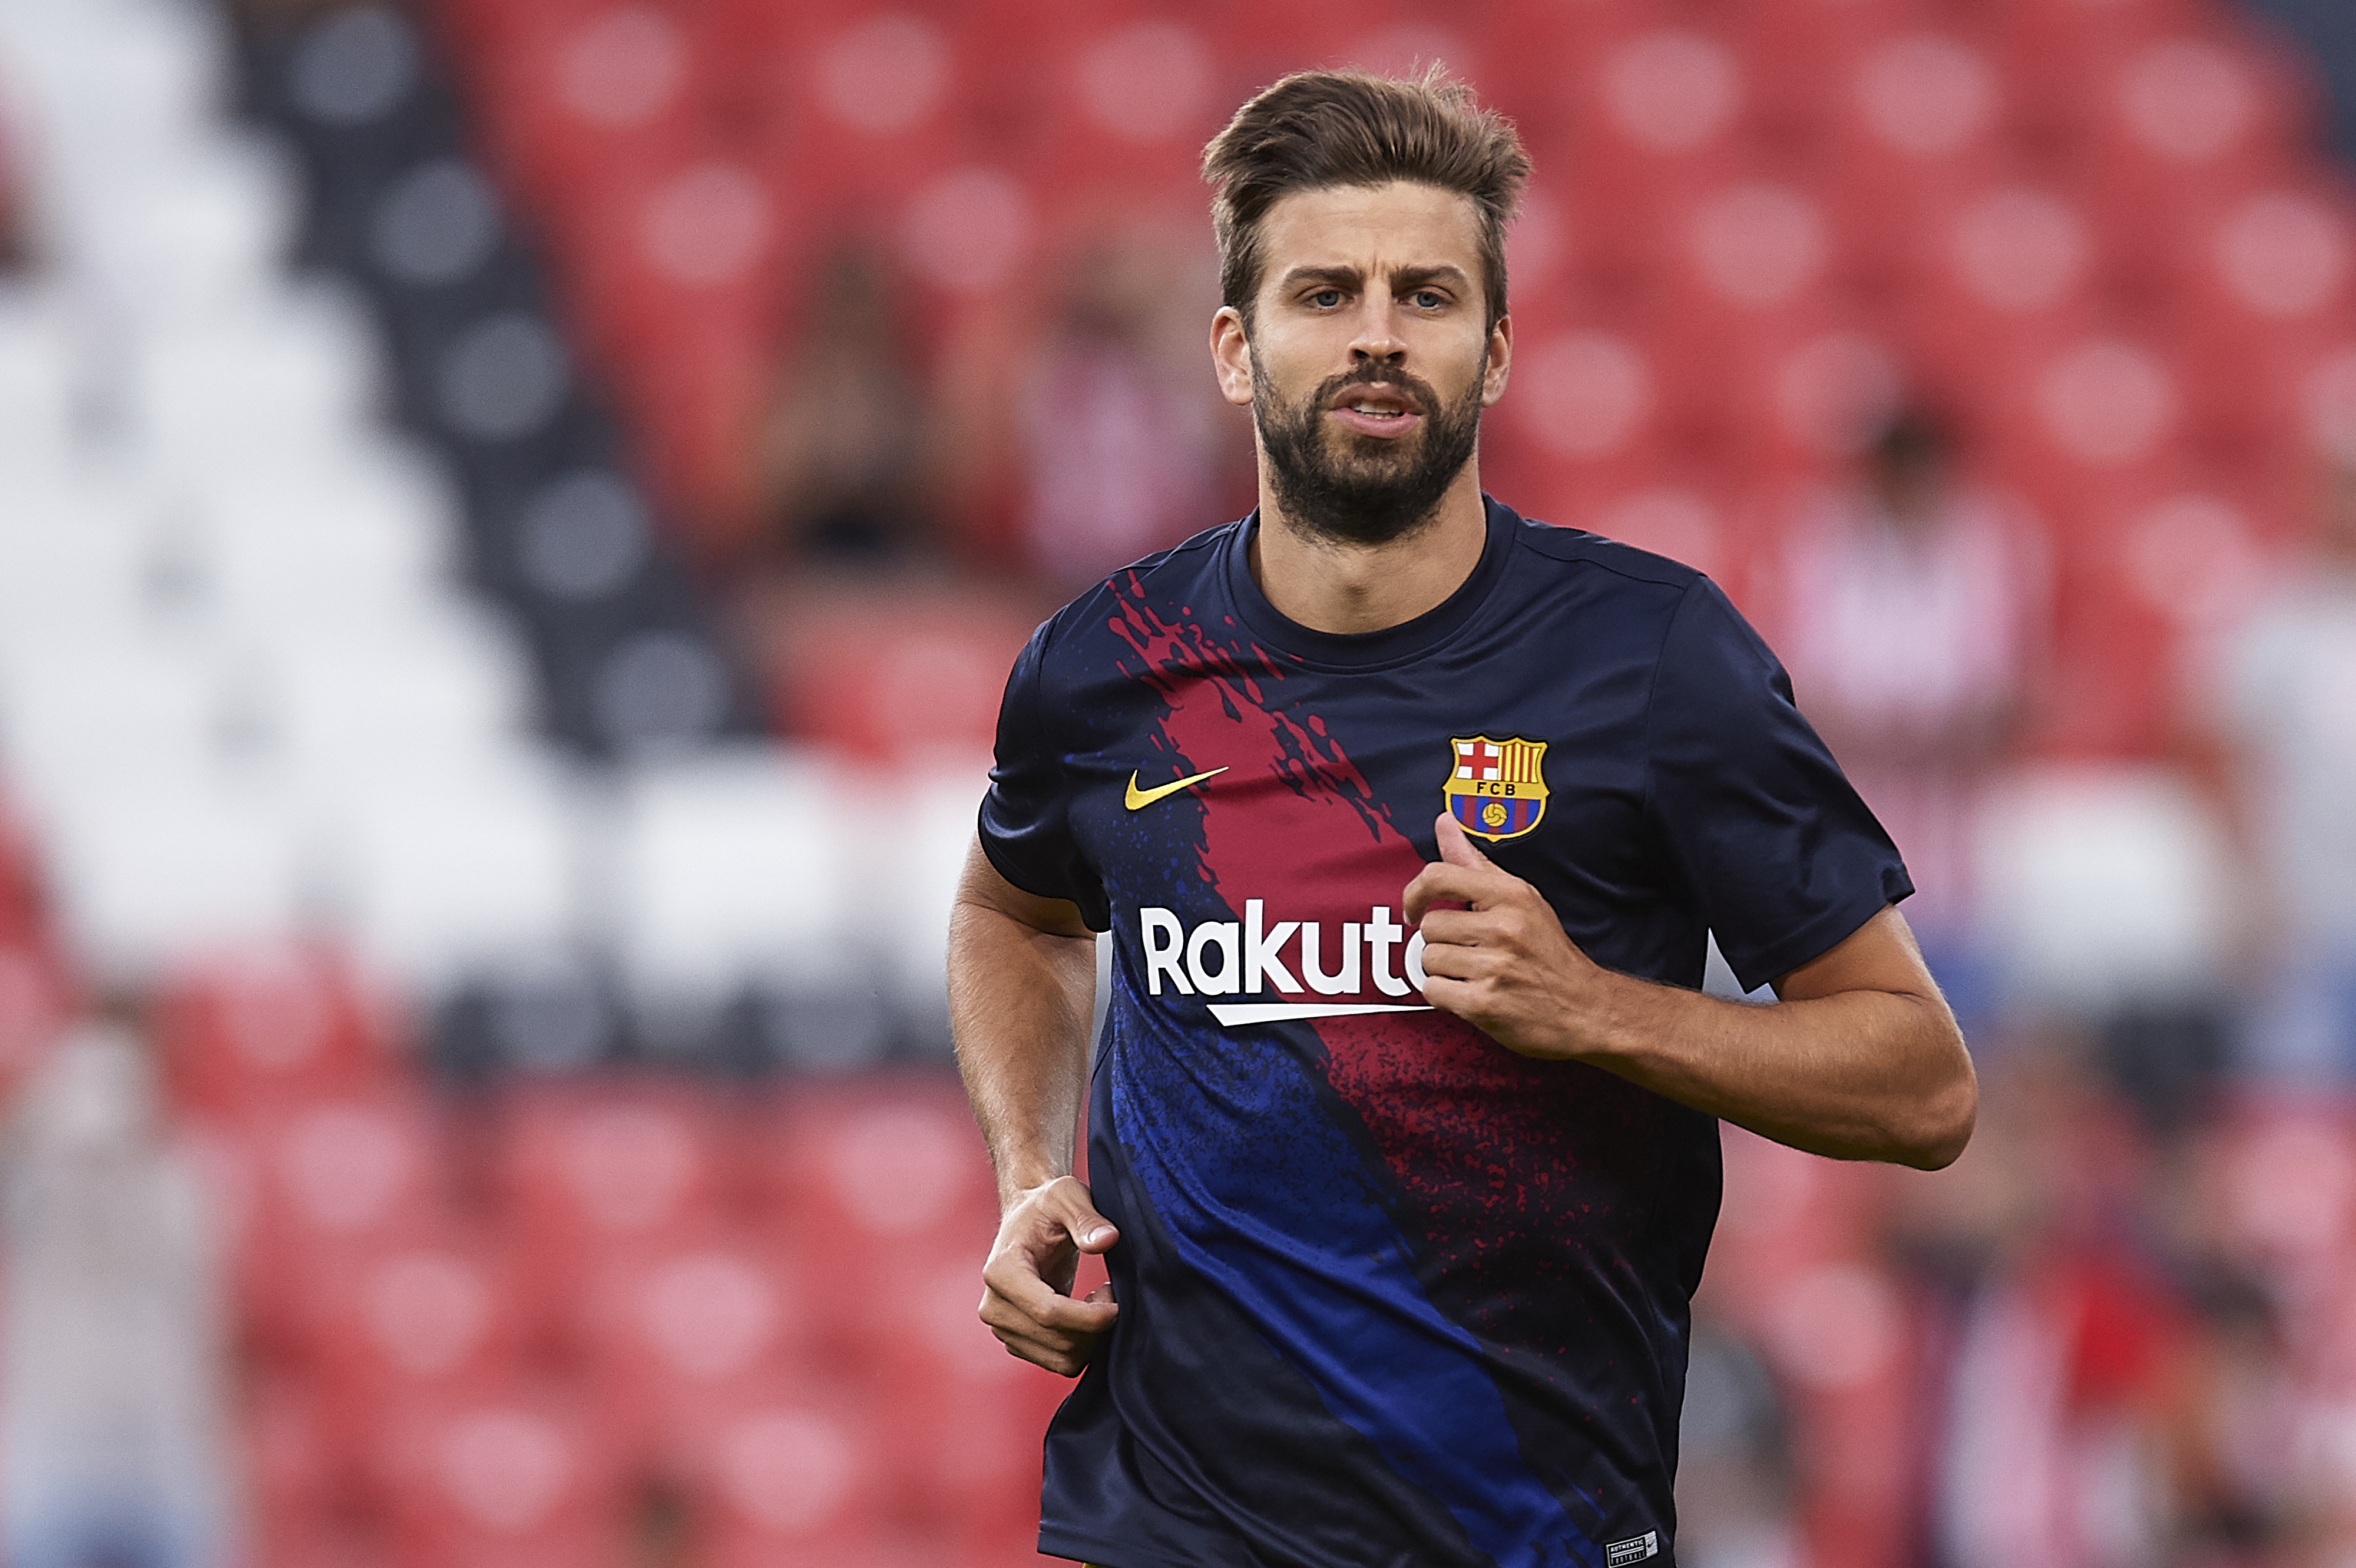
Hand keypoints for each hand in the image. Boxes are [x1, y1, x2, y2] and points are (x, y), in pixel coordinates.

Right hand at [977, 1175, 1119, 1376]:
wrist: (1029, 1221)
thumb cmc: (1047, 1206)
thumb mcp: (1067, 1196)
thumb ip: (1086, 1217)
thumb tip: (1106, 1241)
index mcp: (1001, 1272)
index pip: (1048, 1312)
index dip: (1089, 1316)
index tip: (1117, 1303)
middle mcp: (994, 1306)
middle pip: (1058, 1340)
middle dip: (1095, 1324)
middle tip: (1109, 1291)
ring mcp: (1003, 1328)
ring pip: (1062, 1358)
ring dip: (1091, 1337)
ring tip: (1097, 1299)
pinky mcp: (1018, 1341)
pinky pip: (1060, 1363)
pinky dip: (1083, 1345)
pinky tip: (1086, 1313)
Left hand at [1402, 810, 1614, 1058]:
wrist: (1585, 1008)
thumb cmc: (1547, 951)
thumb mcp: (1520, 898)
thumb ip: (1475, 863)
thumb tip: (1444, 822)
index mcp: (1511, 895)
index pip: (1438, 877)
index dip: (1415, 894)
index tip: (1415, 910)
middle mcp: (1503, 928)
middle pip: (1429, 927)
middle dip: (1443, 942)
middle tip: (1473, 951)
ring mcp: (1494, 967)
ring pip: (1428, 959)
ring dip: (1444, 970)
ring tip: (1476, 972)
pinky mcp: (1483, 1004)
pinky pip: (1432, 990)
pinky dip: (1446, 995)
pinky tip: (1473, 993)